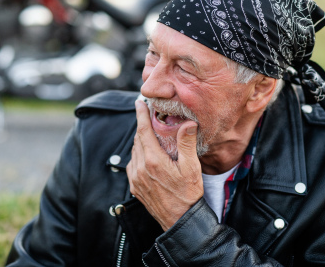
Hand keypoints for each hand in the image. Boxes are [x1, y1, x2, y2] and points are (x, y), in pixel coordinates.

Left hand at [126, 99, 203, 230]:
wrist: (180, 222)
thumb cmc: (188, 195)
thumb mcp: (192, 168)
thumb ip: (187, 144)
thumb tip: (188, 123)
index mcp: (153, 161)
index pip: (143, 131)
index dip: (141, 115)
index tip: (139, 103)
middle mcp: (140, 168)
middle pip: (138, 139)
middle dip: (142, 126)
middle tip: (150, 116)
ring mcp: (135, 178)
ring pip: (135, 151)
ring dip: (141, 140)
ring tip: (152, 134)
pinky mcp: (134, 186)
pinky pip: (133, 164)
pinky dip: (139, 154)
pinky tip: (149, 154)